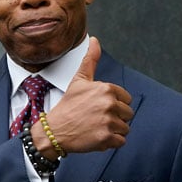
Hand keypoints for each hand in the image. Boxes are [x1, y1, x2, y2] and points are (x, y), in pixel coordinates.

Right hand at [31, 37, 132, 158]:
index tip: (97, 106)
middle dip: (114, 117)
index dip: (113, 104)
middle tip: (95, 118)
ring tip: (95, 127)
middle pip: (127, 114)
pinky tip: (96, 136)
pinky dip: (110, 142)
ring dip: (113, 130)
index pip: (125, 98)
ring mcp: (108, 122)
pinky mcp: (107, 138)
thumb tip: (95, 39)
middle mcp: (109, 104)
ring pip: (125, 128)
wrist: (54, 130)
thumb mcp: (78, 80)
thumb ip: (90, 60)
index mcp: (105, 89)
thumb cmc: (67, 106)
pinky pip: (121, 141)